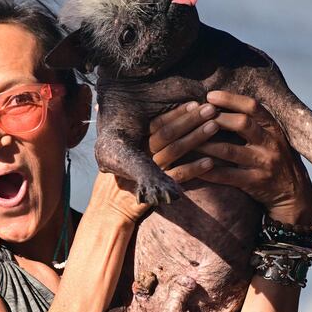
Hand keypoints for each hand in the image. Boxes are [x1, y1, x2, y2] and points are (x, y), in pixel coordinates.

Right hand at [94, 102, 219, 221]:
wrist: (111, 209)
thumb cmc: (120, 176)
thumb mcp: (118, 151)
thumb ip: (125, 131)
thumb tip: (97, 101)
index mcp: (132, 143)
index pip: (157, 124)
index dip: (176, 113)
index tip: (195, 103)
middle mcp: (139, 155)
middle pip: (168, 133)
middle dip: (191, 120)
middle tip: (211, 109)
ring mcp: (148, 172)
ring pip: (174, 151)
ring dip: (196, 138)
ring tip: (215, 127)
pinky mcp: (156, 190)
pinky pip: (177, 177)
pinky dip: (194, 168)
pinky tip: (210, 161)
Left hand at [196, 91, 311, 224]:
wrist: (294, 193)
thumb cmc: (276, 159)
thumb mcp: (272, 137)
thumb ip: (255, 123)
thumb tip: (224, 104)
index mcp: (273, 128)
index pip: (253, 106)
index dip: (231, 99)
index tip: (210, 95)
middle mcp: (270, 143)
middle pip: (242, 124)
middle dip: (216, 119)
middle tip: (196, 117)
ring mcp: (263, 163)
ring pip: (229, 151)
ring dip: (206, 144)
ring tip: (187, 140)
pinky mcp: (255, 182)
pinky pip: (228, 176)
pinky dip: (209, 171)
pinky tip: (194, 167)